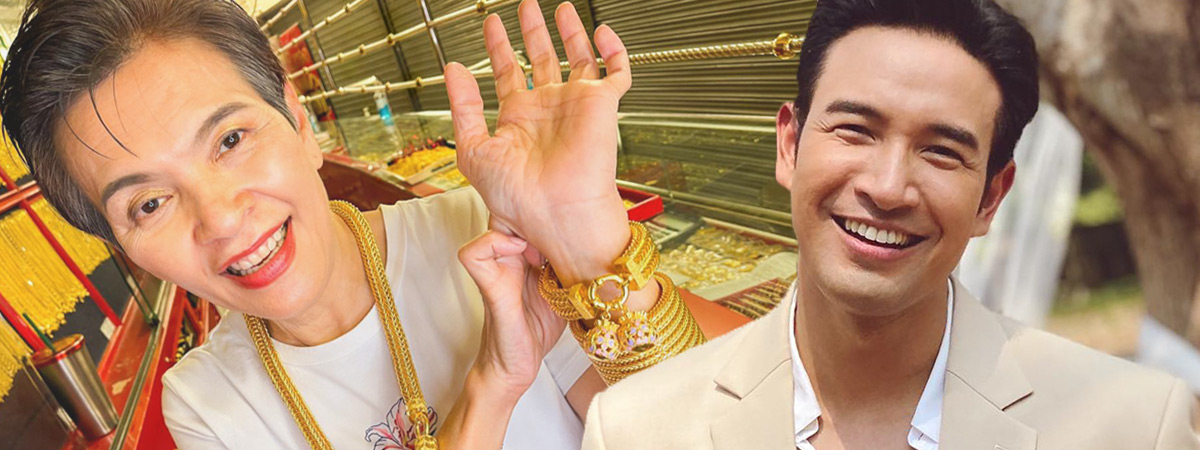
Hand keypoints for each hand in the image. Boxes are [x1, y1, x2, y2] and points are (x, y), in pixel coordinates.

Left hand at [445, 0, 632, 284]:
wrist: (555, 213)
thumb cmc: (517, 197)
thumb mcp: (474, 150)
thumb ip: (463, 107)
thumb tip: (453, 68)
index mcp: (518, 118)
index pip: (507, 71)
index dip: (498, 46)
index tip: (492, 24)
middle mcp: (548, 108)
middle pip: (540, 58)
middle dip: (533, 31)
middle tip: (526, 6)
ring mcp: (576, 104)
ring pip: (577, 58)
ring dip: (569, 32)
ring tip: (559, 8)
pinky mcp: (602, 105)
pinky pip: (615, 72)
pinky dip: (614, 50)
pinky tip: (601, 31)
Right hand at [458, 230, 564, 401]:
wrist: (515, 367)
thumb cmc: (538, 330)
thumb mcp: (562, 290)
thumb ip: (570, 267)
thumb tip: (599, 245)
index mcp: (524, 257)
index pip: (529, 218)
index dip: (548, 214)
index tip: (568, 224)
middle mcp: (507, 260)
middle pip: (511, 213)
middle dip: (535, 215)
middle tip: (557, 228)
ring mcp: (496, 271)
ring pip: (491, 225)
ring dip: (515, 228)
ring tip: (538, 247)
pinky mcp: (490, 288)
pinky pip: (473, 255)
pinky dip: (494, 245)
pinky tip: (522, 256)